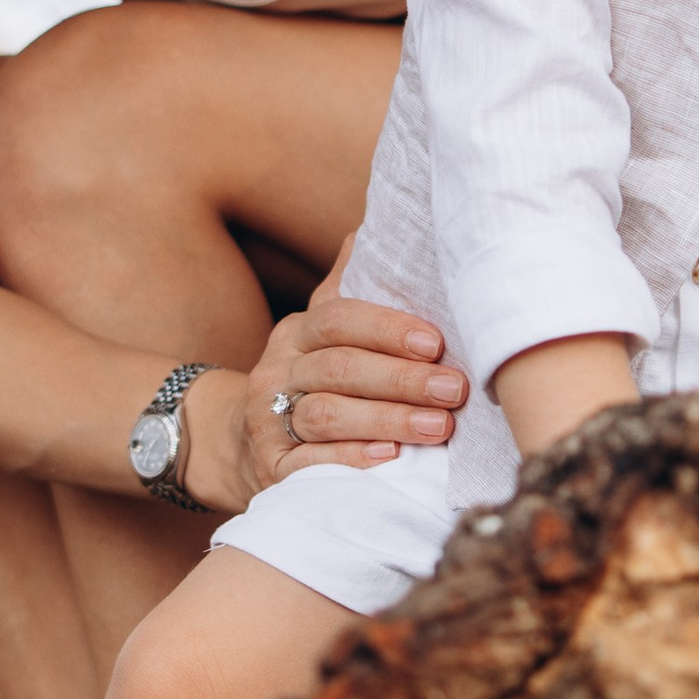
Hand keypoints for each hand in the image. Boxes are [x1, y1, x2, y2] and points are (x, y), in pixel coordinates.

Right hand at [185, 287, 470, 509]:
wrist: (245, 445)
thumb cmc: (313, 381)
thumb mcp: (326, 334)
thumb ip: (352, 288)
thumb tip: (374, 229)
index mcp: (297, 332)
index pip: (338, 320)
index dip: (387, 329)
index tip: (436, 342)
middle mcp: (276, 372)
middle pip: (339, 369)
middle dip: (402, 379)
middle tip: (453, 389)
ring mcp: (267, 421)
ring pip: (326, 415)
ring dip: (388, 420)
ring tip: (439, 427)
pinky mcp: (271, 469)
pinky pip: (311, 463)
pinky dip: (352, 460)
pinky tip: (392, 458)